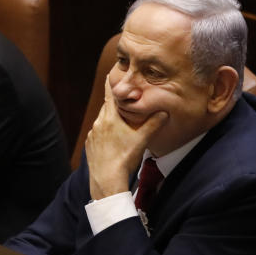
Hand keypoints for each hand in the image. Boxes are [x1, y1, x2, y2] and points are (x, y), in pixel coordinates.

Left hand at [85, 77, 166, 199]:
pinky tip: (114, 141)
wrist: (106, 180)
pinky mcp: (90, 146)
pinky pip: (99, 134)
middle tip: (125, 102)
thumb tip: (165, 111)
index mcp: (110, 117)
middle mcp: (98, 123)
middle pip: (107, 108)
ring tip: (122, 124)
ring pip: (103, 121)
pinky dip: (106, 133)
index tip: (111, 74)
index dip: (111, 83)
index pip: (110, 94)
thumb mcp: (142, 140)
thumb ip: (154, 124)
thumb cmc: (124, 159)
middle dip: (116, 104)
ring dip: (111, 120)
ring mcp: (93, 135)